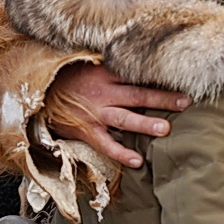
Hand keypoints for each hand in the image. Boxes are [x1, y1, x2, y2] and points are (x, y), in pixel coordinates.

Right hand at [47, 63, 188, 168]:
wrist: (38, 94)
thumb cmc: (70, 78)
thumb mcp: (90, 64)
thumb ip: (115, 67)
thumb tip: (145, 63)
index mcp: (105, 72)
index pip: (137, 73)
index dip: (159, 75)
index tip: (183, 75)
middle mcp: (102, 92)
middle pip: (137, 94)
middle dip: (162, 99)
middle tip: (185, 102)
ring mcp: (94, 113)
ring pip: (124, 118)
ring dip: (145, 124)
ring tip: (165, 129)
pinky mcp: (86, 130)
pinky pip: (105, 144)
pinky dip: (120, 153)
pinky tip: (137, 161)